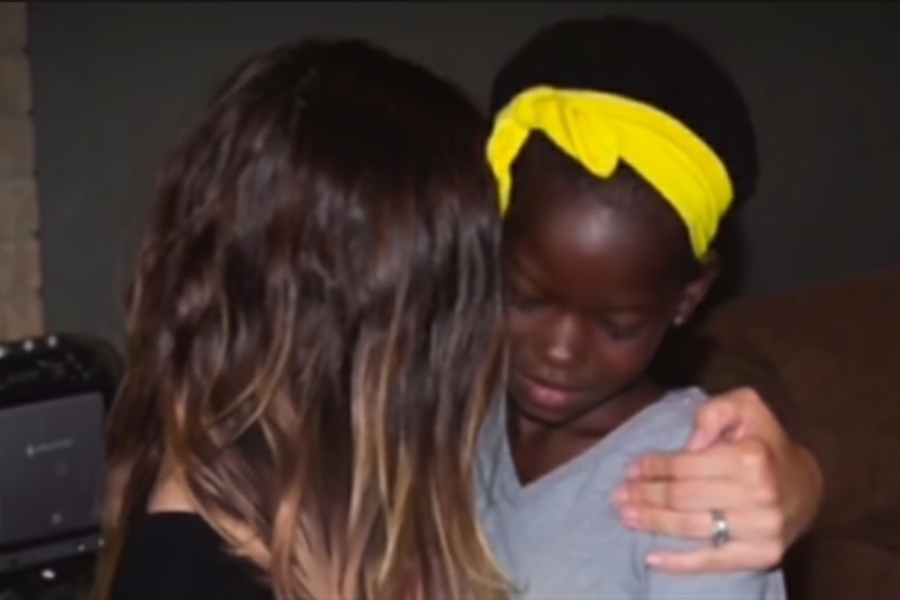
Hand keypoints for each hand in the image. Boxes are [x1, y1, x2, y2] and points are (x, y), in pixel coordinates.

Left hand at [612, 387, 822, 573]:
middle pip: (683, 498)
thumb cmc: (764, 440)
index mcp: (751, 458)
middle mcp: (758, 496)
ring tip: (626, 516)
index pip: (687, 466)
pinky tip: (652, 557)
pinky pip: (713, 561)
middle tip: (618, 495)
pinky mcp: (762, 556)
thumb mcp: (745, 407)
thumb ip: (713, 412)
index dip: (654, 468)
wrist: (805, 486)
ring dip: (652, 522)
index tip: (630, 469)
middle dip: (645, 495)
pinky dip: (680, 563)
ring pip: (691, 528)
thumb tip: (689, 445)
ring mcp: (761, 530)